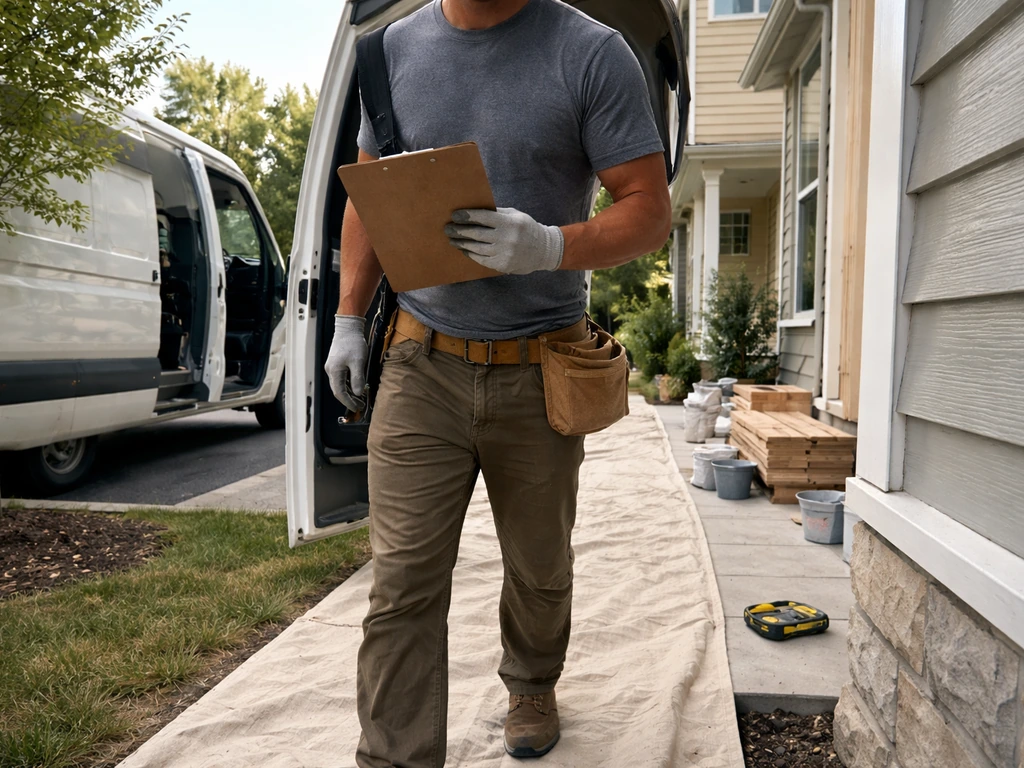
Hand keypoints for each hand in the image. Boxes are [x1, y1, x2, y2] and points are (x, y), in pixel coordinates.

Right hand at [324, 315, 367, 411]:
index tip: (356, 408)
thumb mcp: (358, 362)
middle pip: (338, 390)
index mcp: (334, 371)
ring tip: (360, 398)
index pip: (339, 393)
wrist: (348, 327)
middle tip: (360, 405)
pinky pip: (342, 378)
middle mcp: (331, 370)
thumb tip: (358, 393)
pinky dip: (349, 385)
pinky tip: (357, 386)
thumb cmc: (353, 343)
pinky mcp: (337, 363)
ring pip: (340, 384)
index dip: (348, 402)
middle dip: (349, 399)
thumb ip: (357, 378)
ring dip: (349, 392)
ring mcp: (333, 367)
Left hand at [445, 208, 563, 274]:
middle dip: (459, 231)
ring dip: (462, 243)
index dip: (466, 216)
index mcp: (510, 222)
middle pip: (476, 234)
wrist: (543, 250)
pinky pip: (481, 259)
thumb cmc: (526, 229)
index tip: (454, 215)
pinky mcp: (502, 265)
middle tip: (448, 228)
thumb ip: (496, 213)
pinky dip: (471, 253)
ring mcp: (504, 253)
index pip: (483, 217)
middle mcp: (507, 238)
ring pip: (476, 248)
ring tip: (452, 239)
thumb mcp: (515, 216)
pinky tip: (464, 249)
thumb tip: (472, 211)